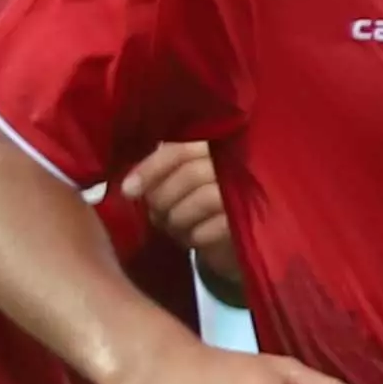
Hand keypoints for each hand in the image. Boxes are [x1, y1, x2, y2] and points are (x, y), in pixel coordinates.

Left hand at [117, 138, 237, 270]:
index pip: (179, 149)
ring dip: (178, 218)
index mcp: (217, 144)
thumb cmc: (203, 202)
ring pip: (202, 199)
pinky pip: (217, 226)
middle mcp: (238, 161)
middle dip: (164, 198)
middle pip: (190, 173)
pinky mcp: (254, 219)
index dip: (150, 169)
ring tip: (173, 227)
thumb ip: (163, 173)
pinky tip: (192, 239)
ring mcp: (249, 190)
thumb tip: (130, 186)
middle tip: (155, 214)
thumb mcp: (182, 181)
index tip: (128, 190)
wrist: (239, 237)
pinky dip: (196, 235)